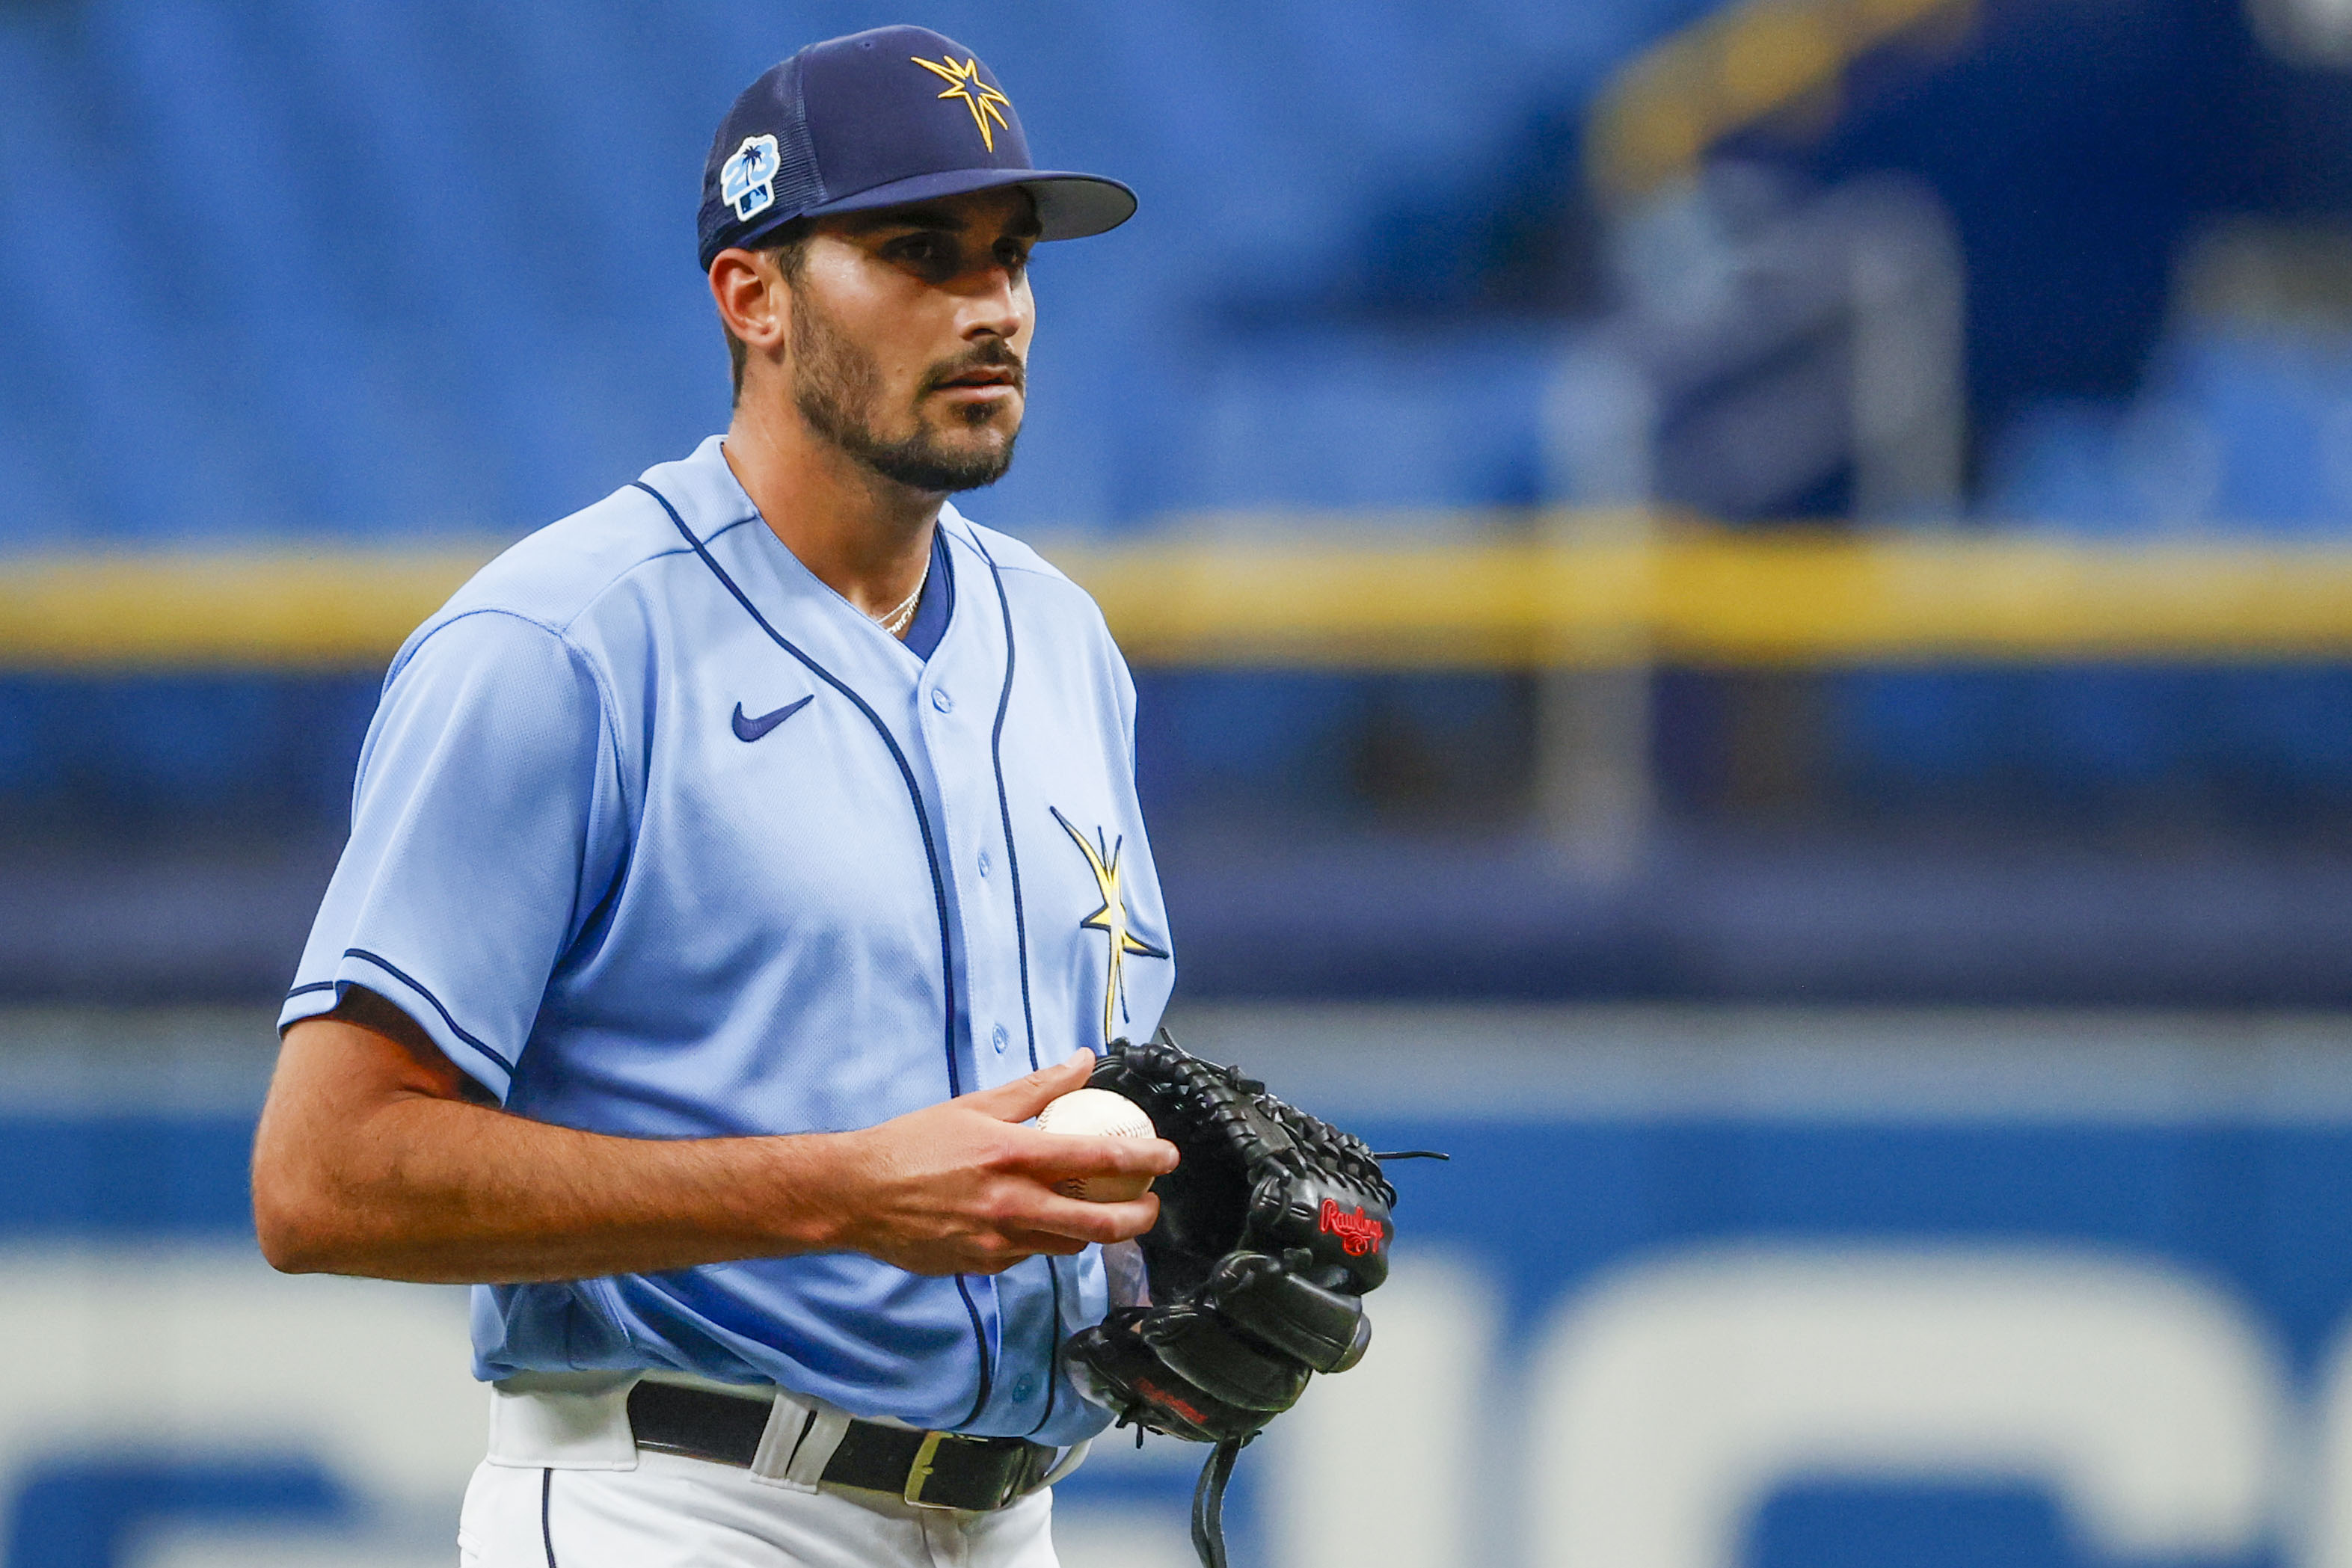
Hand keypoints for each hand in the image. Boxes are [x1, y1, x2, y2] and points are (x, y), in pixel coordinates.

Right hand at [821, 1051, 1179, 1275]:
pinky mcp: (984, 1266)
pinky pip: (1030, 1255)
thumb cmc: (914, 1144)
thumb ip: (1038, 1087)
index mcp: (1013, 1155)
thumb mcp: (978, 1104)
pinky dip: (1043, 1238)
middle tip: (1150, 1206)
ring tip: (1101, 1211)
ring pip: (1068, 1244)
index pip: (1098, 1157)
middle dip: (1138, 1218)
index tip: (1168, 1157)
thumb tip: (1083, 1061)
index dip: (1144, 1158)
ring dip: (1092, 1230)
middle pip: (1099, 1222)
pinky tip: (1036, 1220)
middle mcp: (1012, 1203)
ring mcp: (999, 1242)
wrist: (857, 1195)